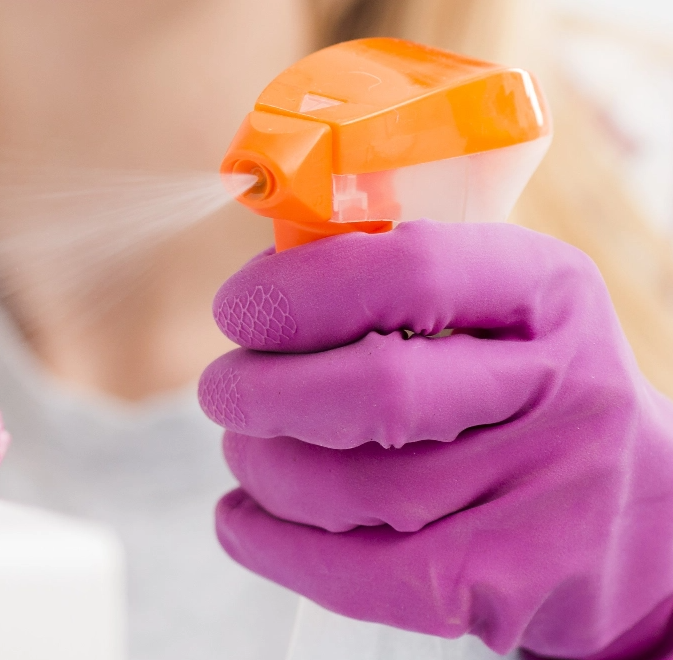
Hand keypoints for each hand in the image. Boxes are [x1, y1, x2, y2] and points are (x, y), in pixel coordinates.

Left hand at [199, 220, 672, 657]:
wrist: (649, 526)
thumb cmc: (536, 398)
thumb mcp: (505, 315)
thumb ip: (405, 291)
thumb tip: (267, 291)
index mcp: (545, 294)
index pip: (409, 270)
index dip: (298, 290)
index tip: (238, 309)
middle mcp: (557, 388)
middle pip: (375, 390)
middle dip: (263, 392)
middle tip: (223, 390)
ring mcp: (539, 494)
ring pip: (351, 489)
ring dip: (264, 468)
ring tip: (244, 454)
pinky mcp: (504, 584)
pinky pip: (356, 573)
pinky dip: (273, 546)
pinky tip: (242, 522)